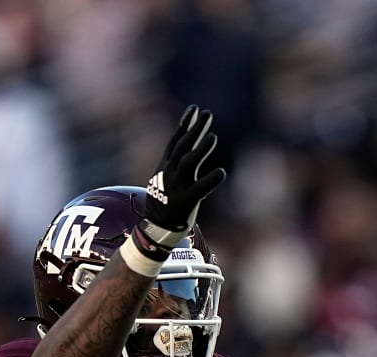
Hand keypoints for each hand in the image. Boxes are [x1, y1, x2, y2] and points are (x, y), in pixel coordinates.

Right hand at [138, 105, 226, 249]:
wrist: (155, 229)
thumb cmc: (166, 202)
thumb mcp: (166, 178)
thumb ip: (179, 163)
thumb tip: (192, 146)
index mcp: (165, 166)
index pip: (176, 140)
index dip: (185, 123)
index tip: (195, 108)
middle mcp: (169, 173)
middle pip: (183, 146)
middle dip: (195, 128)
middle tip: (207, 113)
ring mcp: (176, 186)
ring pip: (188, 163)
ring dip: (200, 149)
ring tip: (213, 136)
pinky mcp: (185, 202)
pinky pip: (199, 189)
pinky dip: (210, 181)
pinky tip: (221, 172)